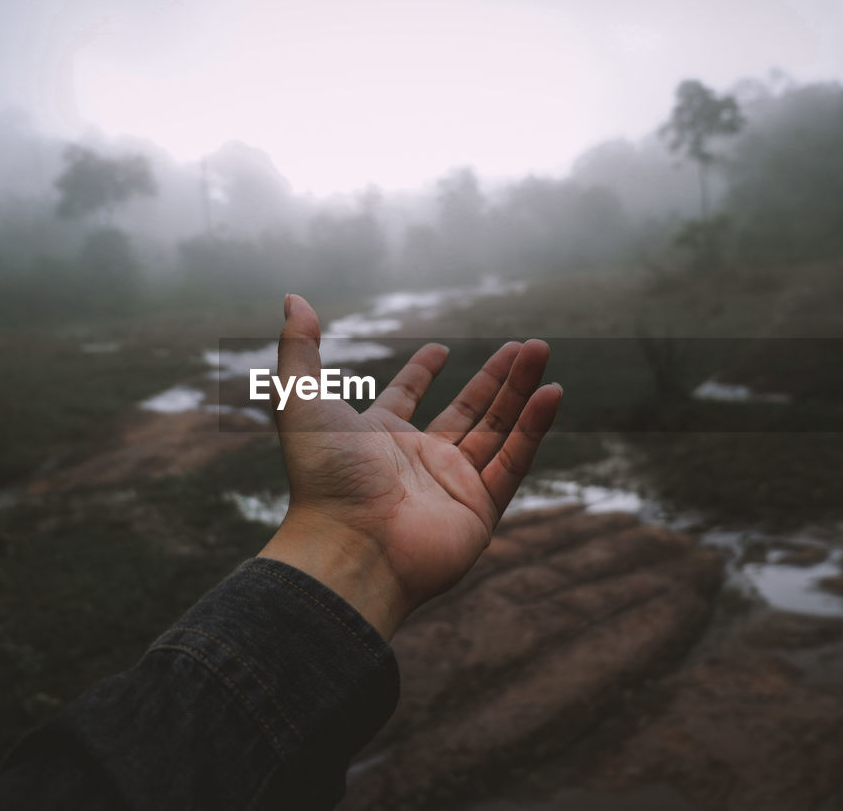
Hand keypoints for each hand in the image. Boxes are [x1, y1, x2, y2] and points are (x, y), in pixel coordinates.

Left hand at [258, 294, 561, 639]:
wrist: (348, 545)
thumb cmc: (321, 477)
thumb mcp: (300, 398)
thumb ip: (300, 346)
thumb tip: (292, 297)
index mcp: (377, 438)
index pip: (406, 398)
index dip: (421, 373)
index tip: (441, 349)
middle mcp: (417, 461)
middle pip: (466, 410)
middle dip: (495, 377)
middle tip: (522, 344)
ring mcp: (450, 486)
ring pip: (496, 429)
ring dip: (520, 391)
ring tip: (540, 350)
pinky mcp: (479, 510)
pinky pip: (513, 461)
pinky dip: (534, 428)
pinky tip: (550, 392)